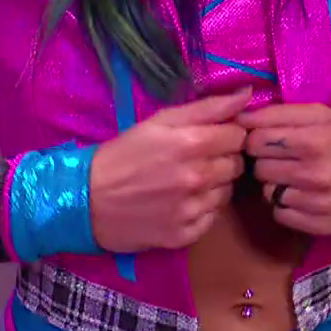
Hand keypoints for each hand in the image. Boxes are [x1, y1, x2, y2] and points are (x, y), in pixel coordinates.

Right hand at [89, 87, 251, 252]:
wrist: (84, 200)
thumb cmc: (123, 155)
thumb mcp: (160, 121)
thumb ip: (207, 107)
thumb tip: (247, 94)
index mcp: (191, 144)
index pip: (239, 136)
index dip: (227, 135)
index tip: (211, 137)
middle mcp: (196, 178)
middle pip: (236, 165)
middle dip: (221, 159)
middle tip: (195, 159)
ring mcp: (191, 210)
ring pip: (226, 193)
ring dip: (213, 186)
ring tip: (185, 182)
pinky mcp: (183, 235)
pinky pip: (211, 219)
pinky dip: (201, 211)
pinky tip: (180, 204)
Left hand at [241, 103, 330, 235]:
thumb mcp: (324, 114)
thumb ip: (281, 113)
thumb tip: (240, 116)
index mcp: (313, 139)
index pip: (256, 140)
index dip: (257, 137)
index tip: (268, 138)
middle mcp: (313, 172)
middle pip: (259, 167)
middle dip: (267, 160)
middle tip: (286, 157)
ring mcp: (317, 202)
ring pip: (268, 193)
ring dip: (276, 184)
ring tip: (297, 176)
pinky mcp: (320, 225)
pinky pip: (280, 214)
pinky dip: (286, 205)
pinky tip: (303, 195)